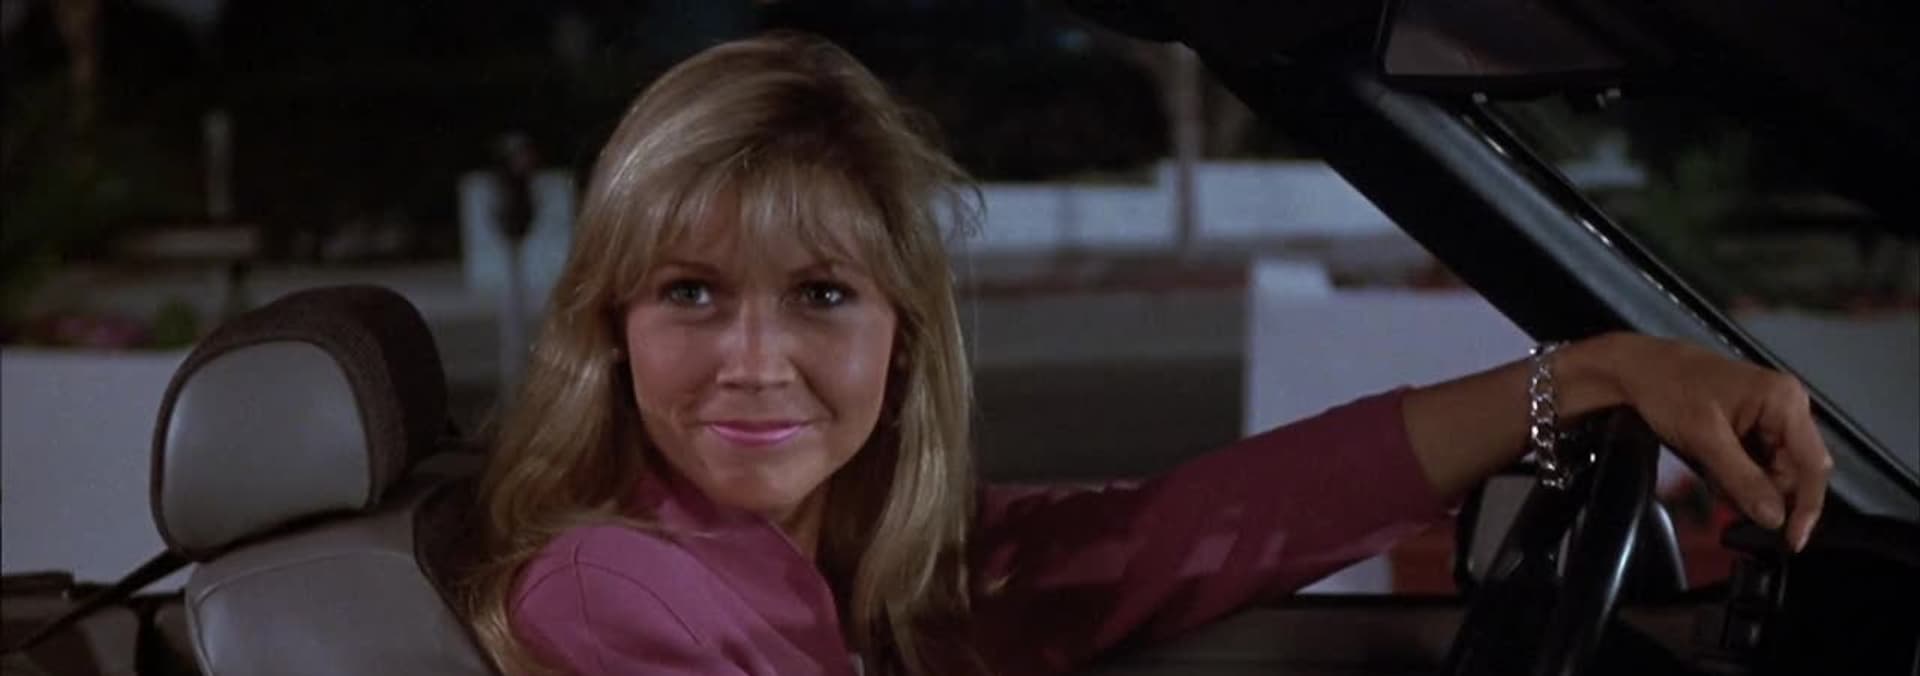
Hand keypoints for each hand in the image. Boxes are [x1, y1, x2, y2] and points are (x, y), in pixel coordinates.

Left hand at [1584, 333, 1832, 550]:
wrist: (1637, 369)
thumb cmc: (1670, 388)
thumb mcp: (1705, 439)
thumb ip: (1742, 479)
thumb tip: (1774, 518)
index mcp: (1784, 401)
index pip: (1812, 464)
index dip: (1807, 505)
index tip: (1793, 539)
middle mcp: (1785, 407)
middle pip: (1794, 470)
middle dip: (1765, 493)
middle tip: (1729, 499)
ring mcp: (1769, 416)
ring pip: (1773, 470)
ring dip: (1747, 485)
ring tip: (1712, 474)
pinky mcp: (1750, 425)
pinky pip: (1755, 462)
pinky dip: (1736, 475)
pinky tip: (1712, 468)